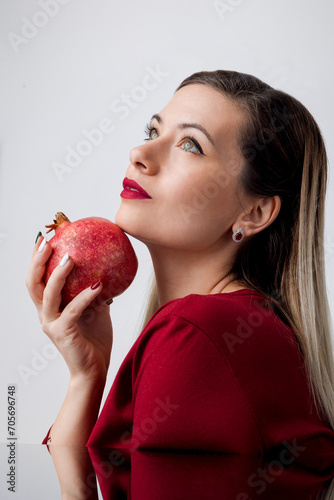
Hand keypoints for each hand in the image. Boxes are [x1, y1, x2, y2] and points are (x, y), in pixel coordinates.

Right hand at [26, 235, 112, 381]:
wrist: (95, 369)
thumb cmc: (94, 340)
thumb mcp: (96, 309)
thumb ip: (94, 292)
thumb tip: (106, 269)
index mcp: (50, 308)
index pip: (38, 280)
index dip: (37, 260)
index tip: (44, 239)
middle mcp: (46, 315)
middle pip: (33, 284)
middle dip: (37, 261)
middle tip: (47, 242)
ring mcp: (52, 324)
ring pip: (47, 295)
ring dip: (58, 275)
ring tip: (69, 257)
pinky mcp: (63, 333)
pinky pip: (73, 310)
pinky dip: (85, 295)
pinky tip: (98, 283)